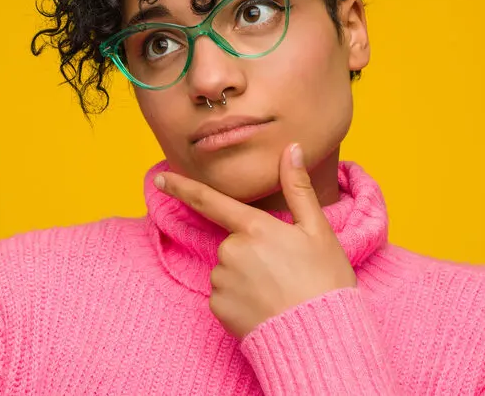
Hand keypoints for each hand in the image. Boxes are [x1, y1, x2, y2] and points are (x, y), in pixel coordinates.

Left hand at [153, 143, 356, 338]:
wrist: (320, 337)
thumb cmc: (324, 281)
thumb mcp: (318, 230)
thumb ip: (298, 187)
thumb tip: (292, 148)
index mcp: (254, 228)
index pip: (210, 201)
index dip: (182, 188)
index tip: (160, 179)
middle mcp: (232, 251)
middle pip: (232, 242)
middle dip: (251, 251)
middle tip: (284, 271)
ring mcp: (222, 280)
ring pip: (227, 269)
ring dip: (245, 277)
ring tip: (277, 292)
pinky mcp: (218, 308)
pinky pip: (223, 295)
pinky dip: (239, 299)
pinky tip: (264, 307)